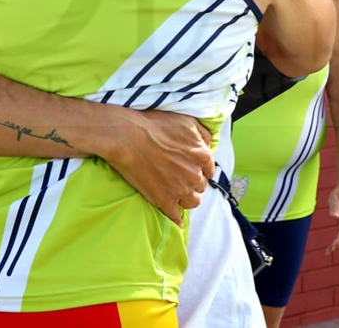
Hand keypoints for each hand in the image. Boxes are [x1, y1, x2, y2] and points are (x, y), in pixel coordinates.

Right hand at [104, 109, 214, 225]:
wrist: (128, 138)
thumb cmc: (155, 126)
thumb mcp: (186, 121)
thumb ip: (203, 134)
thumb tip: (209, 144)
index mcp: (202, 155)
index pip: (209, 169)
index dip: (200, 168)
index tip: (190, 166)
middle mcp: (194, 175)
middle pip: (201, 185)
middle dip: (192, 181)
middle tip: (179, 175)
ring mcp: (180, 190)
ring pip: (193, 202)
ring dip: (187, 197)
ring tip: (176, 191)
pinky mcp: (164, 201)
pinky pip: (176, 216)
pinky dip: (176, 217)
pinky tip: (174, 215)